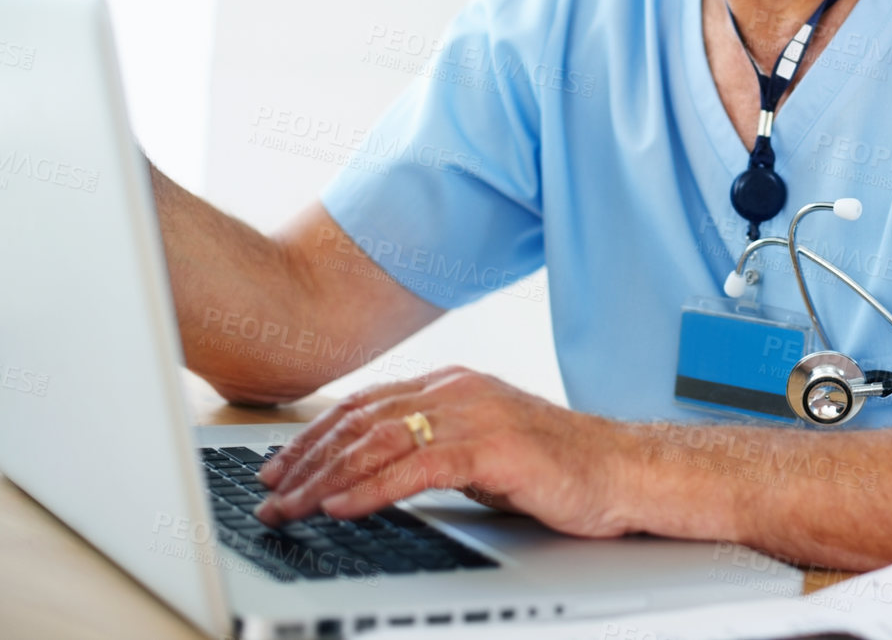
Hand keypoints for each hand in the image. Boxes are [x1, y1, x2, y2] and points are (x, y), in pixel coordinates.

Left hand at [255, 366, 634, 536]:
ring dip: (324, 479)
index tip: (278, 469)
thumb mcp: (480, 451)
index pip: (366, 405)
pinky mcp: (493, 446)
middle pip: (361, 420)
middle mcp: (459, 390)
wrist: (623, 470)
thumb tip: (370, 474)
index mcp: (453, 385)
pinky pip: (416, 466)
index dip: (314, 437)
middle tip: (267, 495)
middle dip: (306, 461)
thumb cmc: (557, 467)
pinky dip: (370, 488)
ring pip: (379, 441)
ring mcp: (476, 413)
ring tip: (290, 507)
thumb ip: (432, 449)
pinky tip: (342, 507)